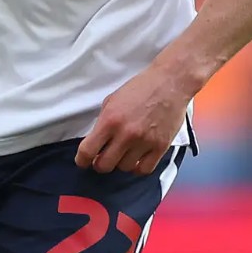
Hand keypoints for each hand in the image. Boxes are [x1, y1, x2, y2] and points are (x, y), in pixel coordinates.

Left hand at [75, 63, 191, 174]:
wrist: (170, 82)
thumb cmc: (140, 89)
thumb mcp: (112, 101)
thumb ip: (102, 123)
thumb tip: (95, 142)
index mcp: (110, 120)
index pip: (87, 151)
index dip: (81, 160)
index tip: (82, 162)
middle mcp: (126, 134)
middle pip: (104, 165)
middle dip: (100, 164)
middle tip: (103, 158)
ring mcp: (144, 142)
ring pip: (124, 168)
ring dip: (121, 163)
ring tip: (124, 153)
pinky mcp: (160, 147)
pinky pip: (144, 169)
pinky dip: (138, 168)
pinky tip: (137, 159)